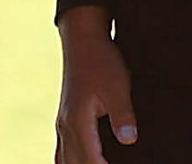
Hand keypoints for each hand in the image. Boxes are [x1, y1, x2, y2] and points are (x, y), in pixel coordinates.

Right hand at [55, 7, 135, 163]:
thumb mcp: (117, 86)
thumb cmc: (102, 61)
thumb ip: (122, 115)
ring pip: (64, 161)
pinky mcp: (64, 119)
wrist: (83, 38)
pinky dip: (72, 163)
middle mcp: (65, 127)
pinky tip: (84, 162)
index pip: (90, 163)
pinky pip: (63, 151)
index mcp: (77, 122)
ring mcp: (62, 124)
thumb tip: (129, 141)